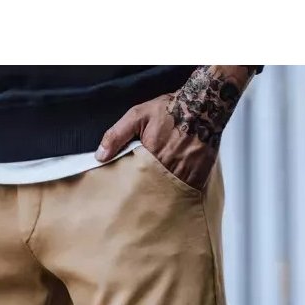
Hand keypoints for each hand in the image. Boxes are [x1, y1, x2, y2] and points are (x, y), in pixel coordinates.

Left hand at [96, 94, 216, 189]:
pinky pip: (185, 192)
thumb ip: (117, 135)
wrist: (203, 105)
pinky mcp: (198, 177)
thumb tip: (100, 156)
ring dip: (160, 195)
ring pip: (167, 194)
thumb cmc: (170, 109)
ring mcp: (184, 174)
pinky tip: (172, 191)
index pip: (133, 180)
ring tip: (153, 197)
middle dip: (143, 194)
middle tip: (136, 198)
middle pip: (149, 191)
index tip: (122, 191)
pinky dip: (177, 193)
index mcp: (151, 155)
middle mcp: (168, 167)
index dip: (128, 186)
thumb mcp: (138, 116)